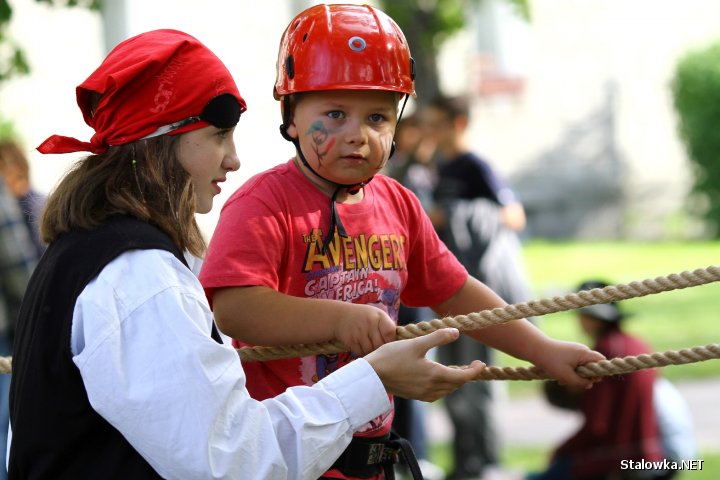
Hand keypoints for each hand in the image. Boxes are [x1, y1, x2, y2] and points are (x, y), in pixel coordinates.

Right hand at [333, 304, 396, 355]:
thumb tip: (398, 345)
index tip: (390, 344)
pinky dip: (364, 354)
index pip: (390, 333)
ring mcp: (359, 332)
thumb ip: (387, 327)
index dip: (391, 341)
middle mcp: (369, 323)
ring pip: (371, 351)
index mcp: (379, 316)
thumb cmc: (364, 317)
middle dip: (382, 349)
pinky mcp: (351, 341)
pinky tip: (364, 349)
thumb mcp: (377, 315)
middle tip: (382, 351)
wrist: (340, 316)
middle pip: (381, 344)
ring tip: (373, 350)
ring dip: (373, 353)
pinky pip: (361, 353)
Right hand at [365, 328, 485, 401]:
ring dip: (454, 382)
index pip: (463, 377)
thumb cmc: (392, 356)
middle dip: (465, 375)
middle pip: (455, 384)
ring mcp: (421, 394)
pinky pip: (435, 394)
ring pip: (446, 391)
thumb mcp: (416, 343)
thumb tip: (456, 333)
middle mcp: (431, 387)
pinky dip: (442, 387)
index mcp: (434, 374)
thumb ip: (437, 338)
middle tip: (470, 365)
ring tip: (456, 371)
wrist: (370, 375)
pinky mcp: (413, 395)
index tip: (481, 364)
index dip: (475, 371)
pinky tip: (437, 380)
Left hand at [534, 339, 604, 388]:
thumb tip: (590, 384)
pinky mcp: (568, 353)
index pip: (601, 361)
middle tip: (573, 381)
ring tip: (563, 380)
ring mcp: (574, 350)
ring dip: (575, 375)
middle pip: (592, 365)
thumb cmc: (551, 362)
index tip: (589, 380)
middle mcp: (582, 350)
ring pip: (582, 366)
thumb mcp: (567, 377)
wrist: (535, 349)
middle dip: (585, 376)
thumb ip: (581, 382)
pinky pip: (575, 364)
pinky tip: (559, 377)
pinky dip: (570, 371)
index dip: (599, 372)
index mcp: (584, 353)